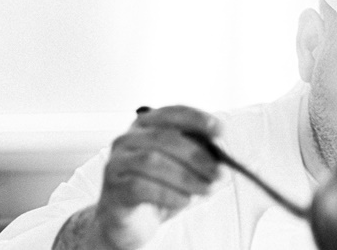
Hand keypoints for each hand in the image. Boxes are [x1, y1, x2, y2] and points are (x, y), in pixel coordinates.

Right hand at [96, 105, 220, 248]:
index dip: (196, 119)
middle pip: (163, 138)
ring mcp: (117, 162)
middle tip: (218, 172)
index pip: (171, 113)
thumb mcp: (182, 170)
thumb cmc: (157, 190)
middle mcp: (127, 139)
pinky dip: (168, 194)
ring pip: (152, 161)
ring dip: (185, 177)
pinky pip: (140, 187)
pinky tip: (184, 201)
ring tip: (206, 190)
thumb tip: (222, 157)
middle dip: (196, 155)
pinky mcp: (113, 187)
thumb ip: (199, 159)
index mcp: (146, 126)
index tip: (220, 131)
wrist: (129, 222)